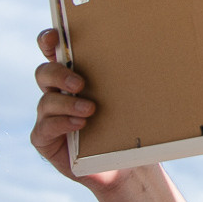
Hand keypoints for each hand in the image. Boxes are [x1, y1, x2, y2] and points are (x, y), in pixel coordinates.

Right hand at [29, 30, 122, 191]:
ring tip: (90, 109)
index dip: (49, 41)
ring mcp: (48, 116)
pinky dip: (62, 123)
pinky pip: (45, 128)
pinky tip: (80, 125)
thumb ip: (131, 77)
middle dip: (58, 74)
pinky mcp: (45, 139)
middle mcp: (56, 93)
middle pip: (44, 73)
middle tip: (81, 82)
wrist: (123, 164)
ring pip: (46, 101)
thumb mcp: (129, 98)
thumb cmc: (126, 126)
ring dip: (67, 103)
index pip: (53, 52)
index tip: (56, 36)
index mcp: (73, 77)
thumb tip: (159, 52)